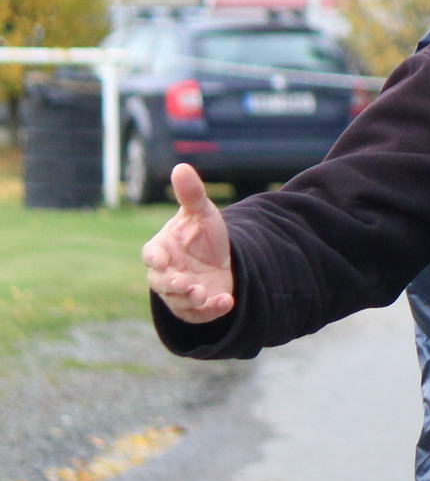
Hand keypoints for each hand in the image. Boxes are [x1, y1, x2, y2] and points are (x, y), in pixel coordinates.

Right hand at [142, 164, 234, 324]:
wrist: (223, 260)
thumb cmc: (203, 235)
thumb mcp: (201, 213)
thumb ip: (191, 194)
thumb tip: (181, 167)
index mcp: (162, 250)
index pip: (151, 255)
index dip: (154, 258)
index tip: (160, 260)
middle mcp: (166, 274)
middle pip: (160, 282)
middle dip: (171, 284)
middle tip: (185, 283)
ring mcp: (180, 293)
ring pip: (178, 301)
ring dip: (190, 299)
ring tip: (202, 293)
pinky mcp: (197, 308)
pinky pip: (200, 314)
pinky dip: (212, 309)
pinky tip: (227, 301)